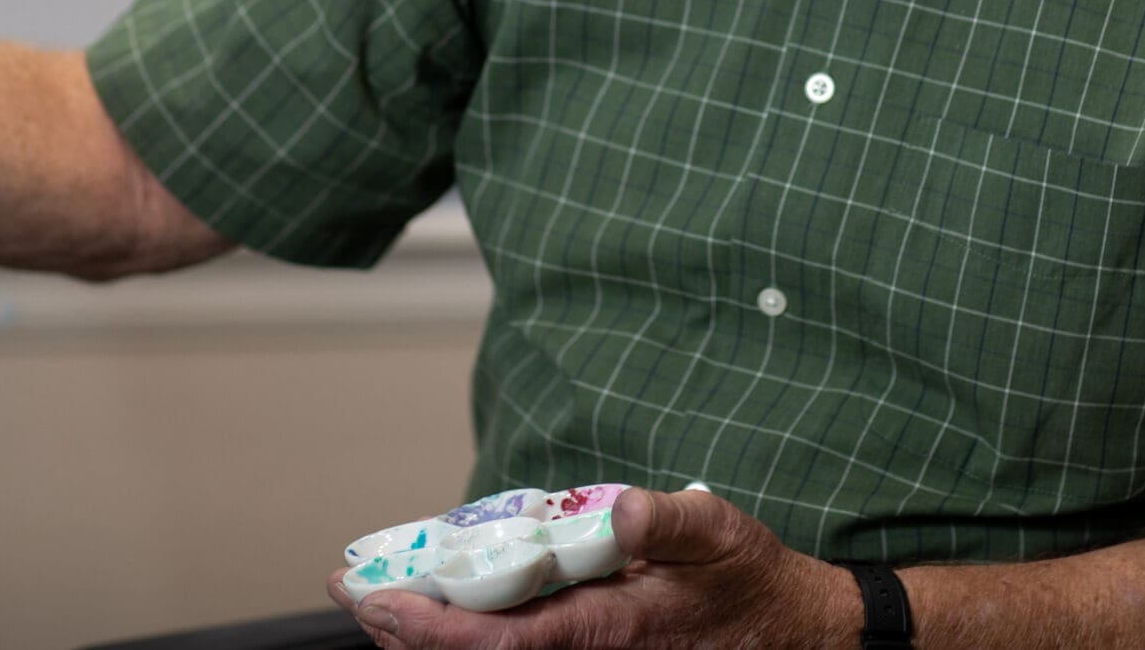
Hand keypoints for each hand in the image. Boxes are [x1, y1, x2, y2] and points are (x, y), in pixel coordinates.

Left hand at [326, 487, 854, 649]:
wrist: (792, 636)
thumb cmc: (748, 582)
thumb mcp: (719, 532)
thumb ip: (669, 520)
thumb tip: (624, 508)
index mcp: (604, 631)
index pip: (493, 644)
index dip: (425, 626)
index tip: (375, 596)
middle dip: (403, 630)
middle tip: (352, 585)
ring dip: (426, 635)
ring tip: (379, 594)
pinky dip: (466, 634)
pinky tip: (443, 608)